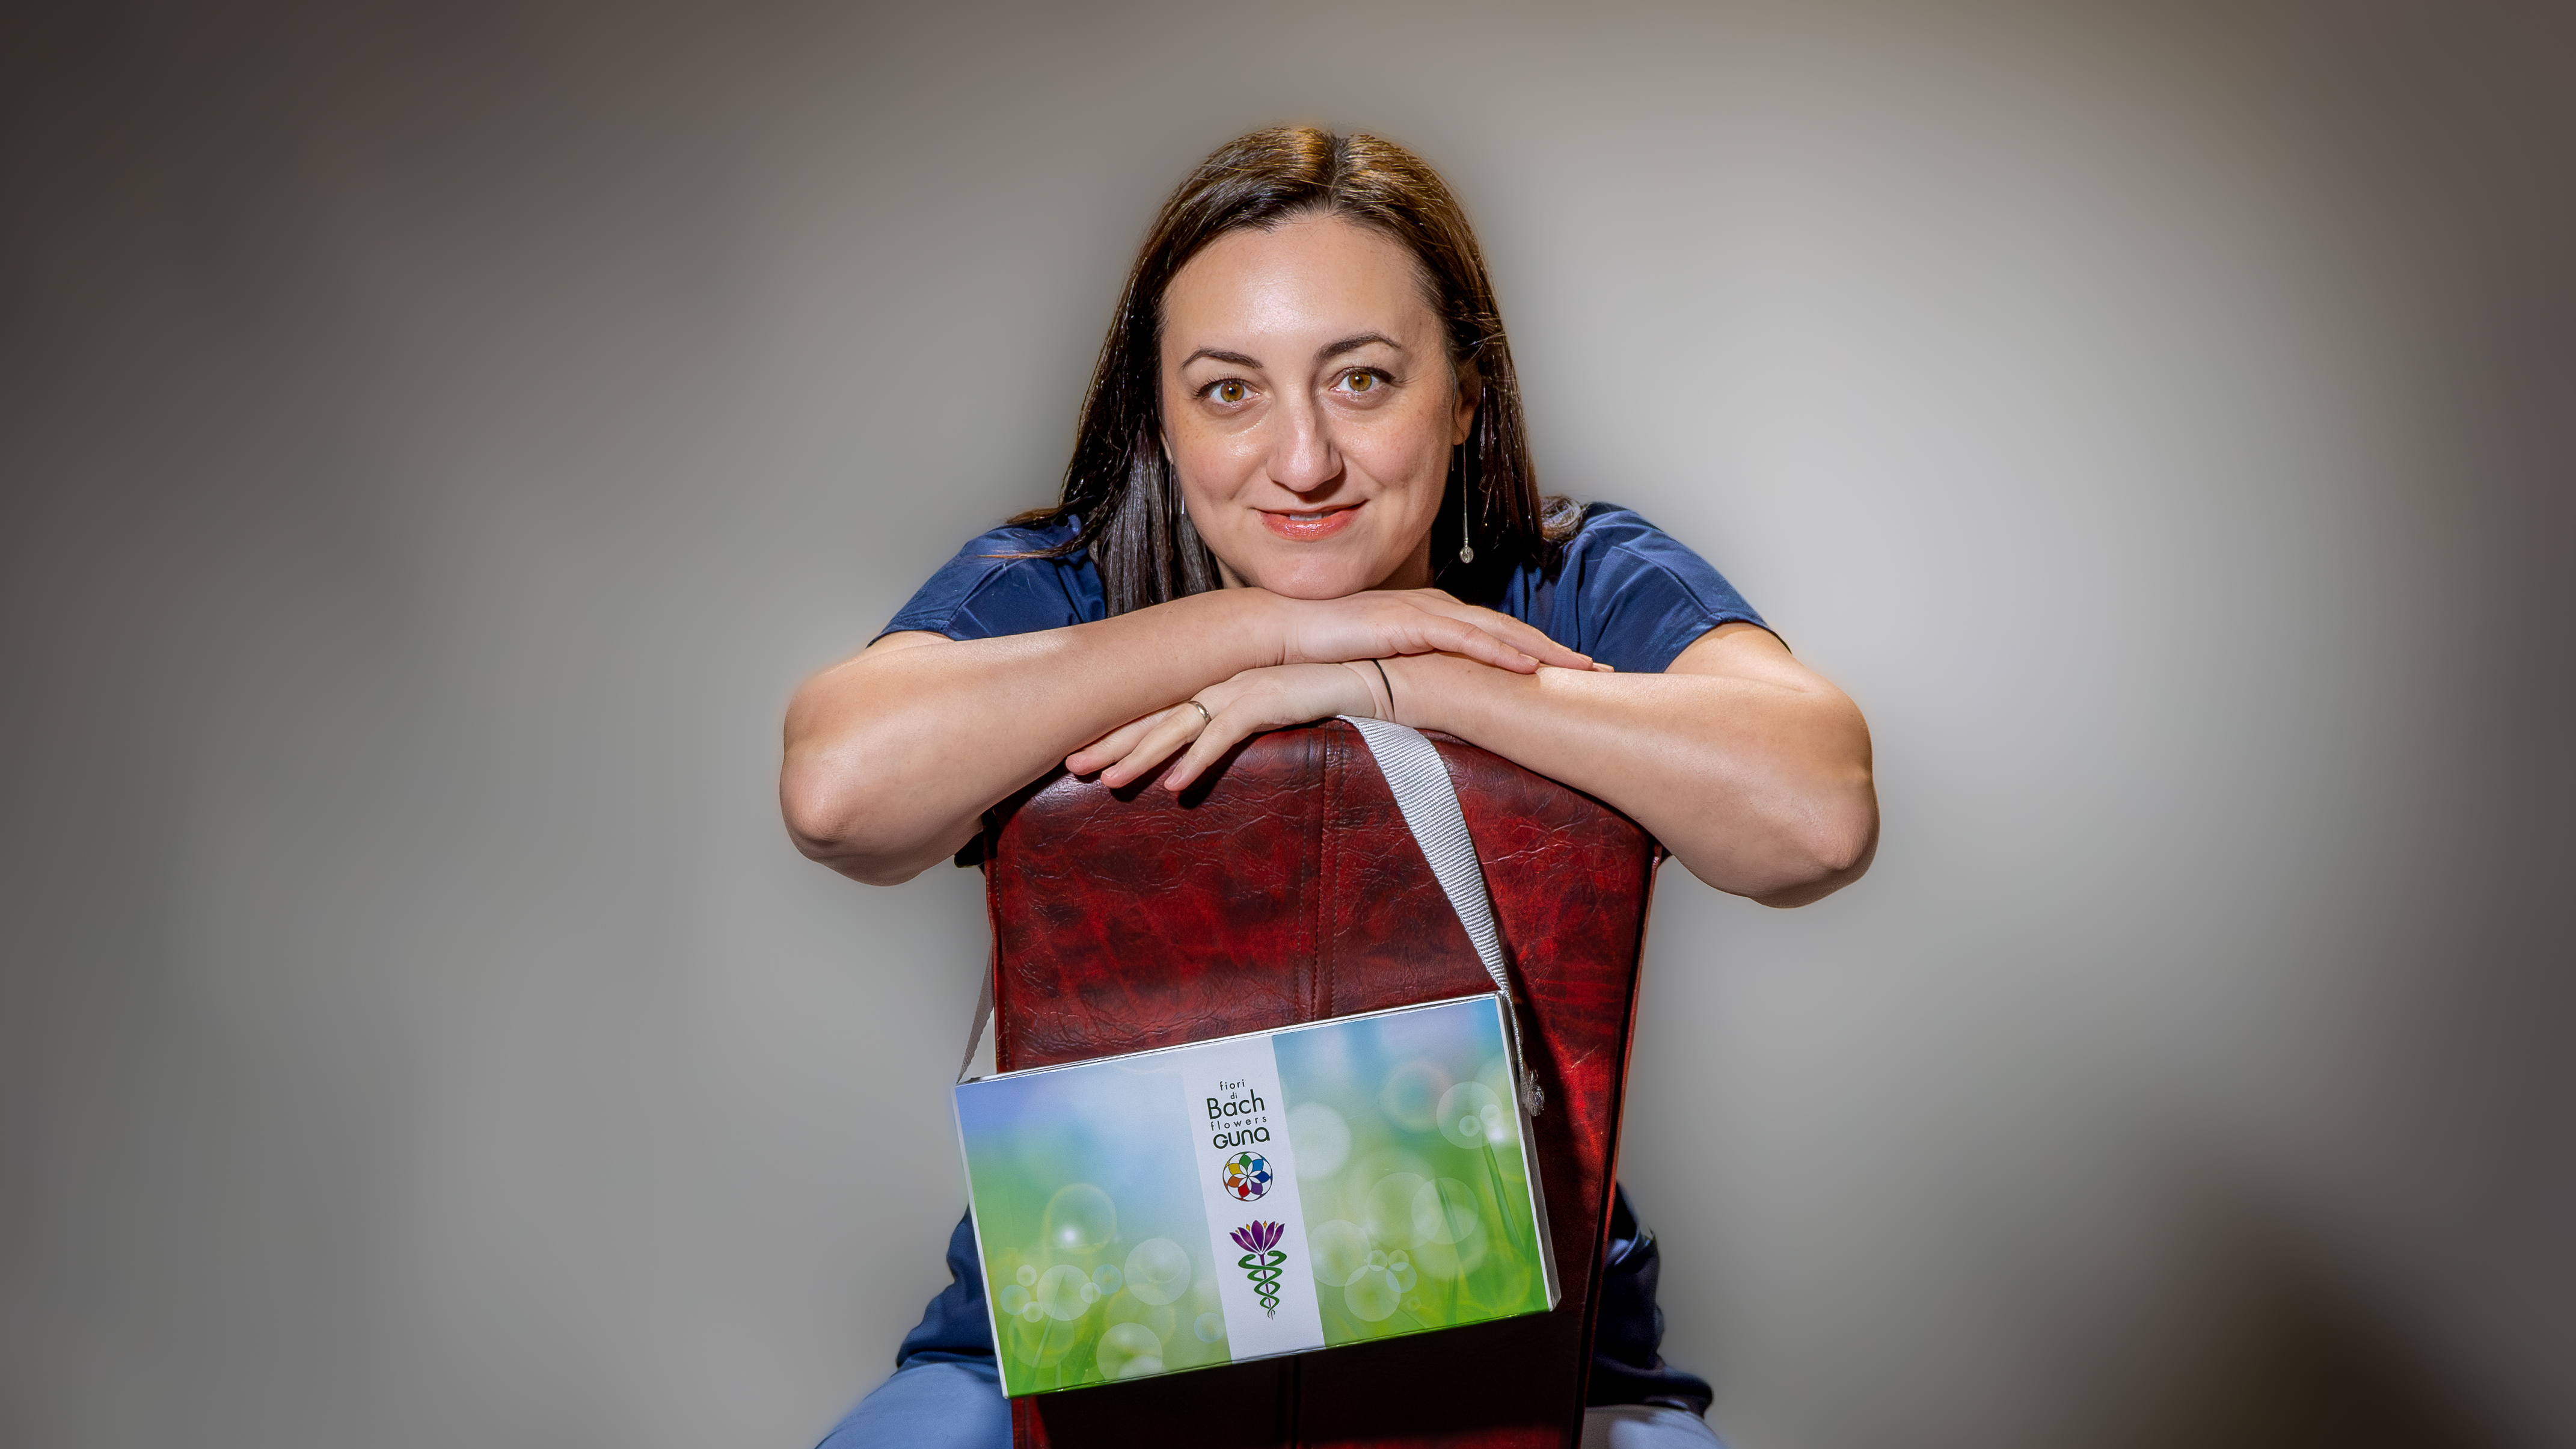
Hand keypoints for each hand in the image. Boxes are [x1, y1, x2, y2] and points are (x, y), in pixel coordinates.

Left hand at [1068, 661, 1389, 791]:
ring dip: (1141, 755)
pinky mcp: (1270, 697)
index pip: (1161, 713)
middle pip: (1157, 716)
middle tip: (1070, 765)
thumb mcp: (1278, 724)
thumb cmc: (1334, 705)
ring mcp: (1246, 688)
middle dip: (1112, 742)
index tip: (1086, 757)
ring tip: (1106, 783)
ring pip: (1180, 725)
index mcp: (1223, 689)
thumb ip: (1246, 738)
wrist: (1384, 679)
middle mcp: (1226, 684)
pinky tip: (1174, 786)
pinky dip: (1197, 759)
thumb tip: (1213, 770)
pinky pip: (1225, 734)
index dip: (1122, 735)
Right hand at [1256, 589, 1592, 674]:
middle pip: (1511, 630)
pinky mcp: (1405, 622)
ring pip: (1497, 631)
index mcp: (1434, 619)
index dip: (1541, 654)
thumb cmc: (1323, 653)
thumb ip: (1413, 680)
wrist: (1278, 634)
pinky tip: (1530, 668)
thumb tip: (1436, 712)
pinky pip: (1462, 638)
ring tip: (1583, 670)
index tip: (1579, 675)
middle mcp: (1436, 609)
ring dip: (1543, 650)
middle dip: (1559, 651)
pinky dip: (1499, 651)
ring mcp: (1422, 612)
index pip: (1499, 637)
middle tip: (1604, 671)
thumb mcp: (1382, 669)